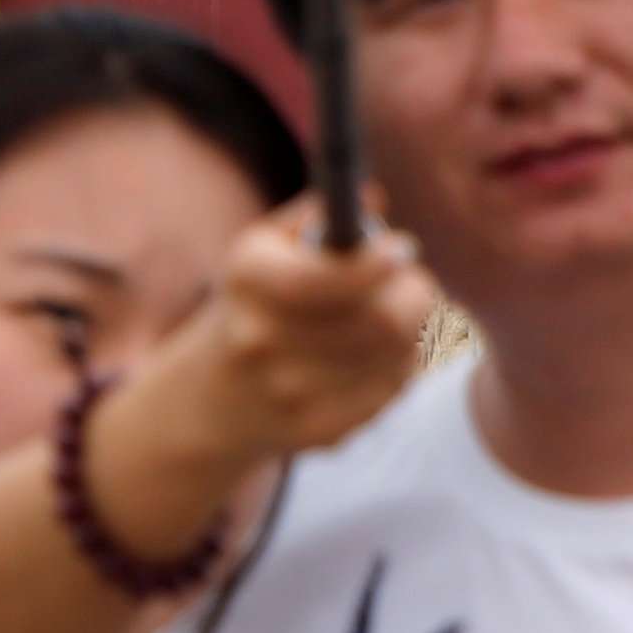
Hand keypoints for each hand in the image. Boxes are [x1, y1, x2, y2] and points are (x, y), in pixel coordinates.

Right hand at [184, 194, 437, 465]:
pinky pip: (390, 393)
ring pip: (397, 358)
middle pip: (382, 320)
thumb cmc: (257, 300)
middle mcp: (261, 340)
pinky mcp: (317, 432)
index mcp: (248, 281)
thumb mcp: (265, 247)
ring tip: (399, 315)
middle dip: (416, 293)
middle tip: (416, 281)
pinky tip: (384, 354)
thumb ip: (317, 215)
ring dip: (415, 332)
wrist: (215, 394)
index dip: (380, 262)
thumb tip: (375, 199)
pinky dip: (402, 368)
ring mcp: (288, 393)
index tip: (402, 248)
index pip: (328, 278)